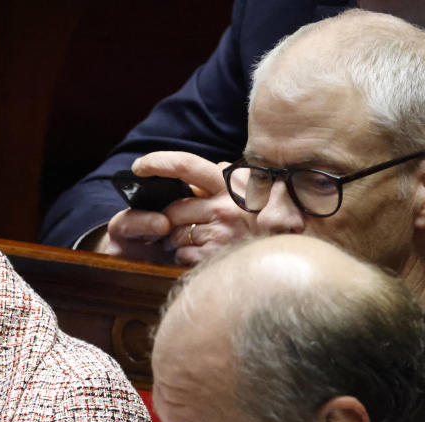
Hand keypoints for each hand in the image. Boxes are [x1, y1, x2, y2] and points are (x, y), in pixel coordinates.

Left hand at [130, 151, 255, 265]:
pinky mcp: (216, 255)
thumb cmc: (264, 216)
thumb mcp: (250, 189)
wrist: (286, 248)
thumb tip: (209, 169)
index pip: (186, 165)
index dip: (158, 162)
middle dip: (168, 219)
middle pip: (173, 209)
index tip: (139, 166)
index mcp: (229, 184)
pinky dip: (184, 255)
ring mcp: (220, 232)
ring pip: (175, 234)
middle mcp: (223, 206)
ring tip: (192, 240)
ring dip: (174, 240)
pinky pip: (183, 254)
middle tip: (172, 226)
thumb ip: (226, 178)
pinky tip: (200, 252)